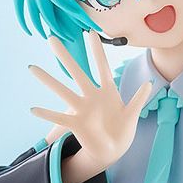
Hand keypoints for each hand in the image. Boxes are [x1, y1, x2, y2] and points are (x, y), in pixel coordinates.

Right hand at [29, 32, 151, 172]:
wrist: (113, 150)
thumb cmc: (122, 130)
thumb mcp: (132, 113)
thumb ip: (139, 98)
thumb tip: (149, 83)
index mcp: (107, 91)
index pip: (101, 66)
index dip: (96, 50)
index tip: (90, 32)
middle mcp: (91, 96)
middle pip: (77, 73)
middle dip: (65, 57)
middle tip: (52, 39)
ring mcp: (82, 109)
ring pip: (63, 92)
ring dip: (48, 80)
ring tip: (33, 68)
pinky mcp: (77, 124)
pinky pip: (60, 118)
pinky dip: (47, 114)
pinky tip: (34, 109)